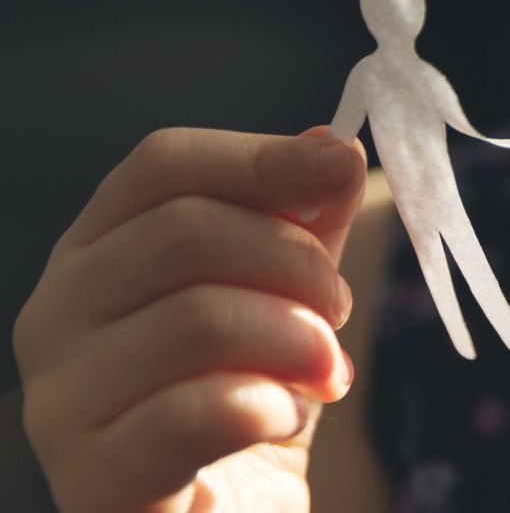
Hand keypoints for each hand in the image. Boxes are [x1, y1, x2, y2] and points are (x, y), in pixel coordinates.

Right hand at [14, 127, 364, 511]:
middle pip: (186, 232)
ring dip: (296, 340)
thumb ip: (305, 221)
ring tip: (324, 373)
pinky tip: (284, 418)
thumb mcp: (286, 294)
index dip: (260, 158)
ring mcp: (60, 401)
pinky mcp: (93, 482)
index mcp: (95, 253)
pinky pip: (197, 411)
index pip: (162, 166)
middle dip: (297, 263)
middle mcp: (55, 316)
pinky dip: (271, 405)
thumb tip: (332, 144)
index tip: (340, 170)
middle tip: (339, 311)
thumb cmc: (247, 398)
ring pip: (198, 317)